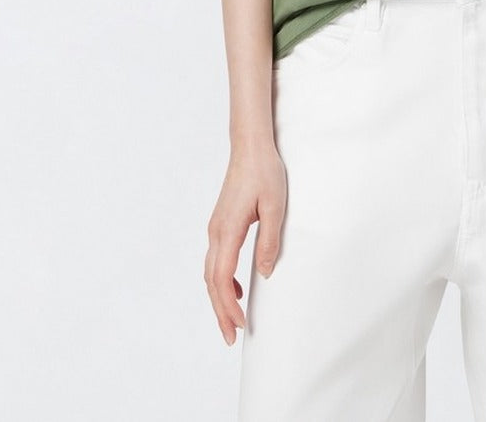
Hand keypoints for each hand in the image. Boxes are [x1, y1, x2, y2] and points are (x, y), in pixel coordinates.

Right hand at [204, 143, 287, 344]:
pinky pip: (216, 260)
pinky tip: (235, 288)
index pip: (221, 277)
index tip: (240, 324)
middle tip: (231, 337)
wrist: (250, 147)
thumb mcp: (274, 206)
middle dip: (220, 311)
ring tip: (232, 320)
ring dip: (219, 298)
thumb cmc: (264, 172)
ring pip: (210, 272)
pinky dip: (221, 280)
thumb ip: (269, 240)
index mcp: (227, 229)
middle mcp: (215, 232)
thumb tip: (264, 273)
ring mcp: (215, 228)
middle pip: (211, 281)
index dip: (228, 305)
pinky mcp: (220, 224)